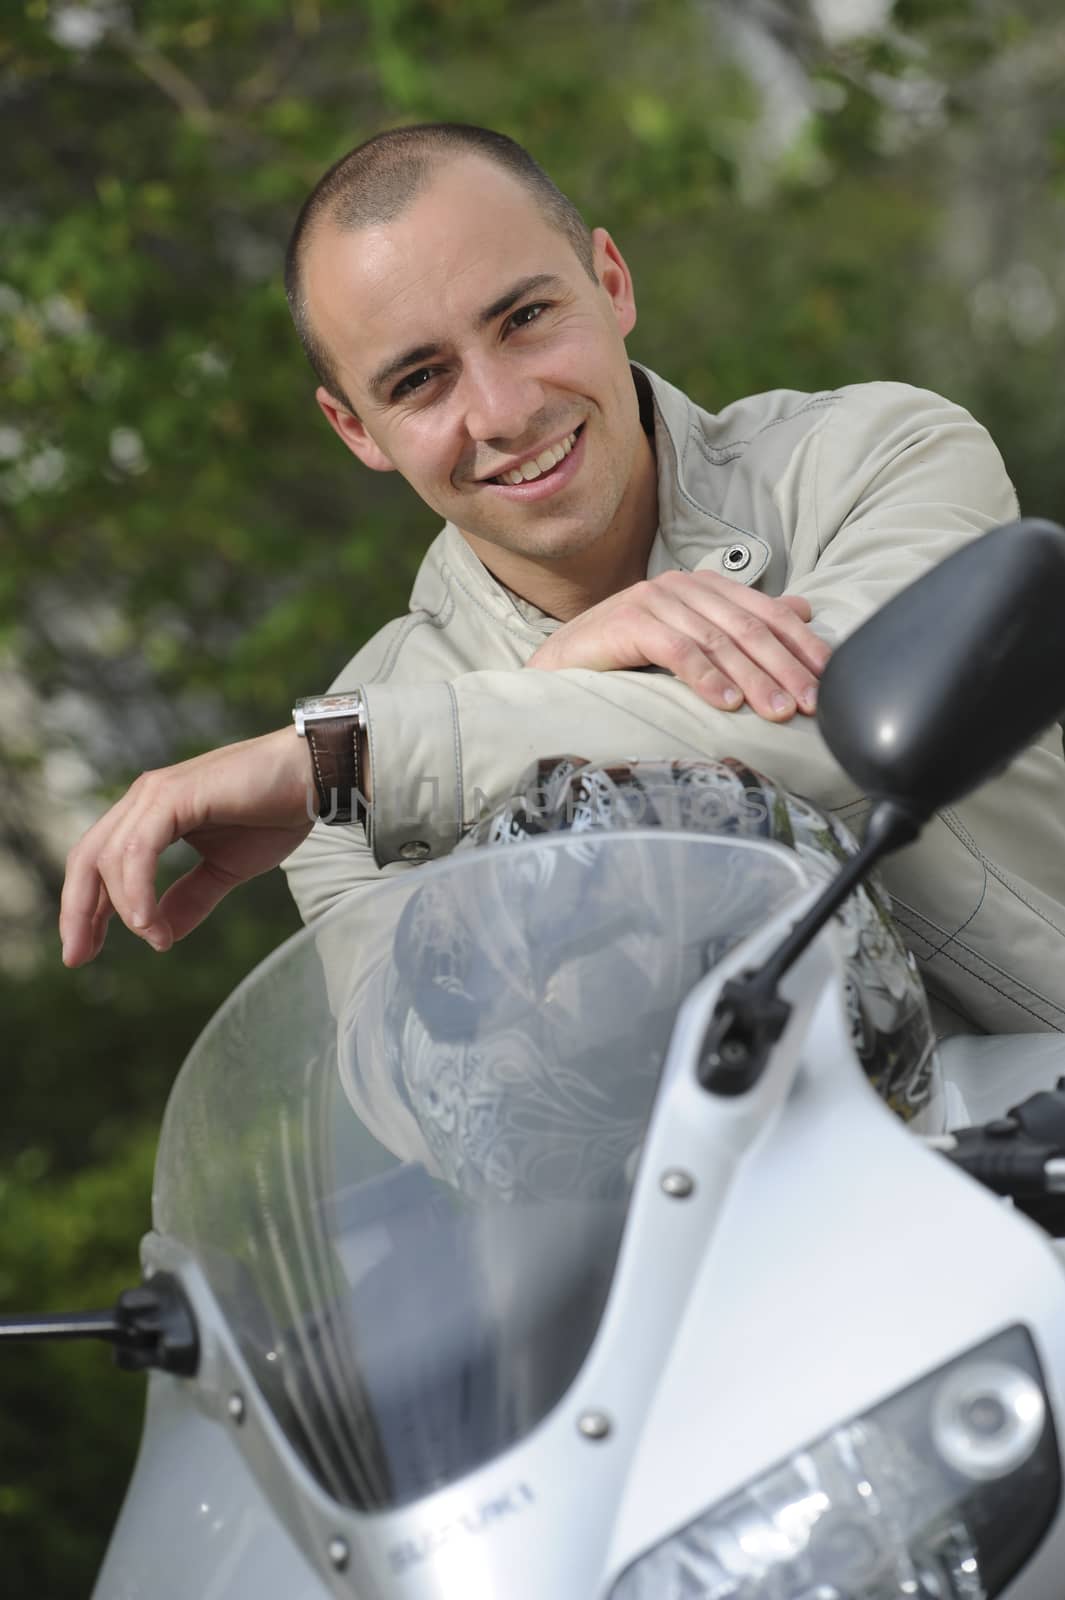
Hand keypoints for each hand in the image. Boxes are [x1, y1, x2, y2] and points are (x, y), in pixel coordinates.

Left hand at [60, 727, 311, 966]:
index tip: (83, 951)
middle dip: (77, 911)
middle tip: (78, 956)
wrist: (310, 776)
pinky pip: (138, 849)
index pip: (98, 863)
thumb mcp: (226, 868)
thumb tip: (161, 936)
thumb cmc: (274, 813)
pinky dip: (136, 889)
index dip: (84, 908)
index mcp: (150, 814)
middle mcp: (144, 799)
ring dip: (121, 907)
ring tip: (151, 939)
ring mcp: (155, 794)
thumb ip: (191, 898)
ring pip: (110, 857)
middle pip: (87, 858)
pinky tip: (148, 922)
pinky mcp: (173, 795)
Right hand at [525, 570, 830, 719]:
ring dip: (752, 679)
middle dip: (784, 668)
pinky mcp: (628, 621)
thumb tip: (803, 610)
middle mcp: (684, 586)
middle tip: (810, 703)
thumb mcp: (694, 638)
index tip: (830, 679)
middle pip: (748, 628)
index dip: (802, 646)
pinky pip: (676, 649)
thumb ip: (742, 623)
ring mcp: (655, 600)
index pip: (768, 613)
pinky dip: (704, 676)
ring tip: (775, 711)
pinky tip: (723, 702)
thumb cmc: (628, 655)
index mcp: (706, 586)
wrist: (563, 662)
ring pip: (718, 641)